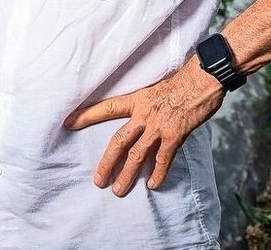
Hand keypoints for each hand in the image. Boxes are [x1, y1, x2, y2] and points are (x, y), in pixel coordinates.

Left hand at [64, 61, 223, 193]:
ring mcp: (158, 126)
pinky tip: (153, 185)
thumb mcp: (155, 89)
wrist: (202, 80)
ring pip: (137, 155)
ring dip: (127, 175)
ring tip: (118, 190)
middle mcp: (143, 114)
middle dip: (107, 163)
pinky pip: (163, 159)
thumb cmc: (181, 83)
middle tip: (98, 181)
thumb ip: (145, 106)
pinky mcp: (174, 135)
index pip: (106, 108)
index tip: (68, 123)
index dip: (86, 116)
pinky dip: (157, 173)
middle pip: (118, 141)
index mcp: (136, 100)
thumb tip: (140, 120)